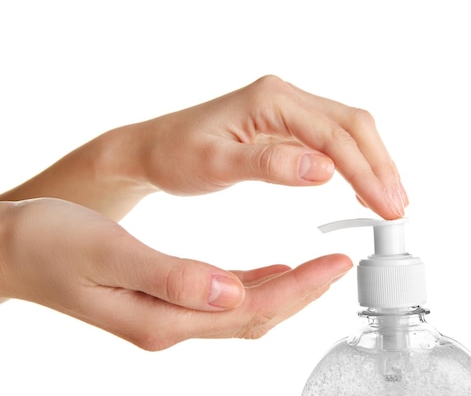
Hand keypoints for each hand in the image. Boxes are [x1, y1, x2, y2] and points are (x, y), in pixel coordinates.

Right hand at [0, 198, 351, 349]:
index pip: (249, 310)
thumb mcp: (108, 255)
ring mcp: (167, 316)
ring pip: (243, 308)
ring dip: (285, 290)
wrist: (12, 250)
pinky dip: (255, 285)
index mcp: (162, 317)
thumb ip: (172, 277)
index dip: (298, 290)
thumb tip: (232, 293)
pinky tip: (271, 272)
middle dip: (303, 292)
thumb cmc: (50, 244)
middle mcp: (170, 324)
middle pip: (255, 315)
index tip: (335, 266)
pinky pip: (223, 299)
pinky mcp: (163, 300)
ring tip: (319, 268)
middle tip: (340, 263)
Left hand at [133, 75, 407, 218]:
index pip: (334, 135)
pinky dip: (354, 162)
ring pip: (348, 130)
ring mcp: (288, 108)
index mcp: (271, 100)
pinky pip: (332, 139)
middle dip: (380, 166)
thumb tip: (326, 169)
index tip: (385, 206)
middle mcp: (285, 96)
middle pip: (352, 125)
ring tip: (388, 201)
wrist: (151, 149)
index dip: (366, 172)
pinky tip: (361, 186)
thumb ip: (270, 165)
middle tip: (397, 208)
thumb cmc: (175, 156)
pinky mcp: (286, 124)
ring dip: (373, 163)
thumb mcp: (215, 165)